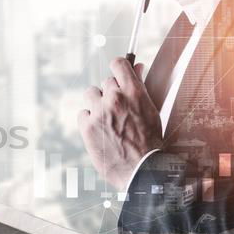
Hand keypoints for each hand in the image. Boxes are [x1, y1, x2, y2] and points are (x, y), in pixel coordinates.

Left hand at [79, 58, 162, 189]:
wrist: (142, 170)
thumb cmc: (150, 141)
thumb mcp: (151, 110)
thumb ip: (141, 86)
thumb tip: (138, 66)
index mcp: (134, 92)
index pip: (118, 63)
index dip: (117, 67)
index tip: (118, 75)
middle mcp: (115, 98)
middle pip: (105, 82)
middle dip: (111, 93)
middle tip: (118, 110)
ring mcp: (99, 112)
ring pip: (91, 94)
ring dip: (97, 103)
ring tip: (107, 119)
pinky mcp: (87, 126)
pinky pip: (82, 114)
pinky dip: (88, 120)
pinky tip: (99, 130)